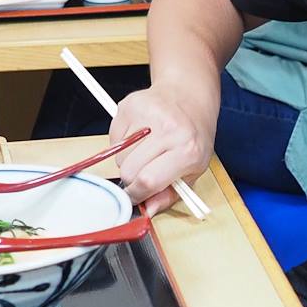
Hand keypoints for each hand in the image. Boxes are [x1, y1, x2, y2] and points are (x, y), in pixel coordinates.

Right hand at [108, 81, 216, 216]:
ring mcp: (148, 113)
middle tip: (143, 170)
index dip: (137, 194)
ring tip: (145, 150)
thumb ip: (170, 194)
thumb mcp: (193, 169)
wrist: (188, 95)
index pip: (148, 180)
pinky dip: (122, 142)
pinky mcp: (130, 104)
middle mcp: (169, 129)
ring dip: (127, 159)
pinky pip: (113, 138)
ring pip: (118, 155)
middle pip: (128, 169)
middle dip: (131, 177)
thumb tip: (147, 211)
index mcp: (188, 150)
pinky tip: (139, 134)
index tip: (135, 196)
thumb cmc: (193, 136)